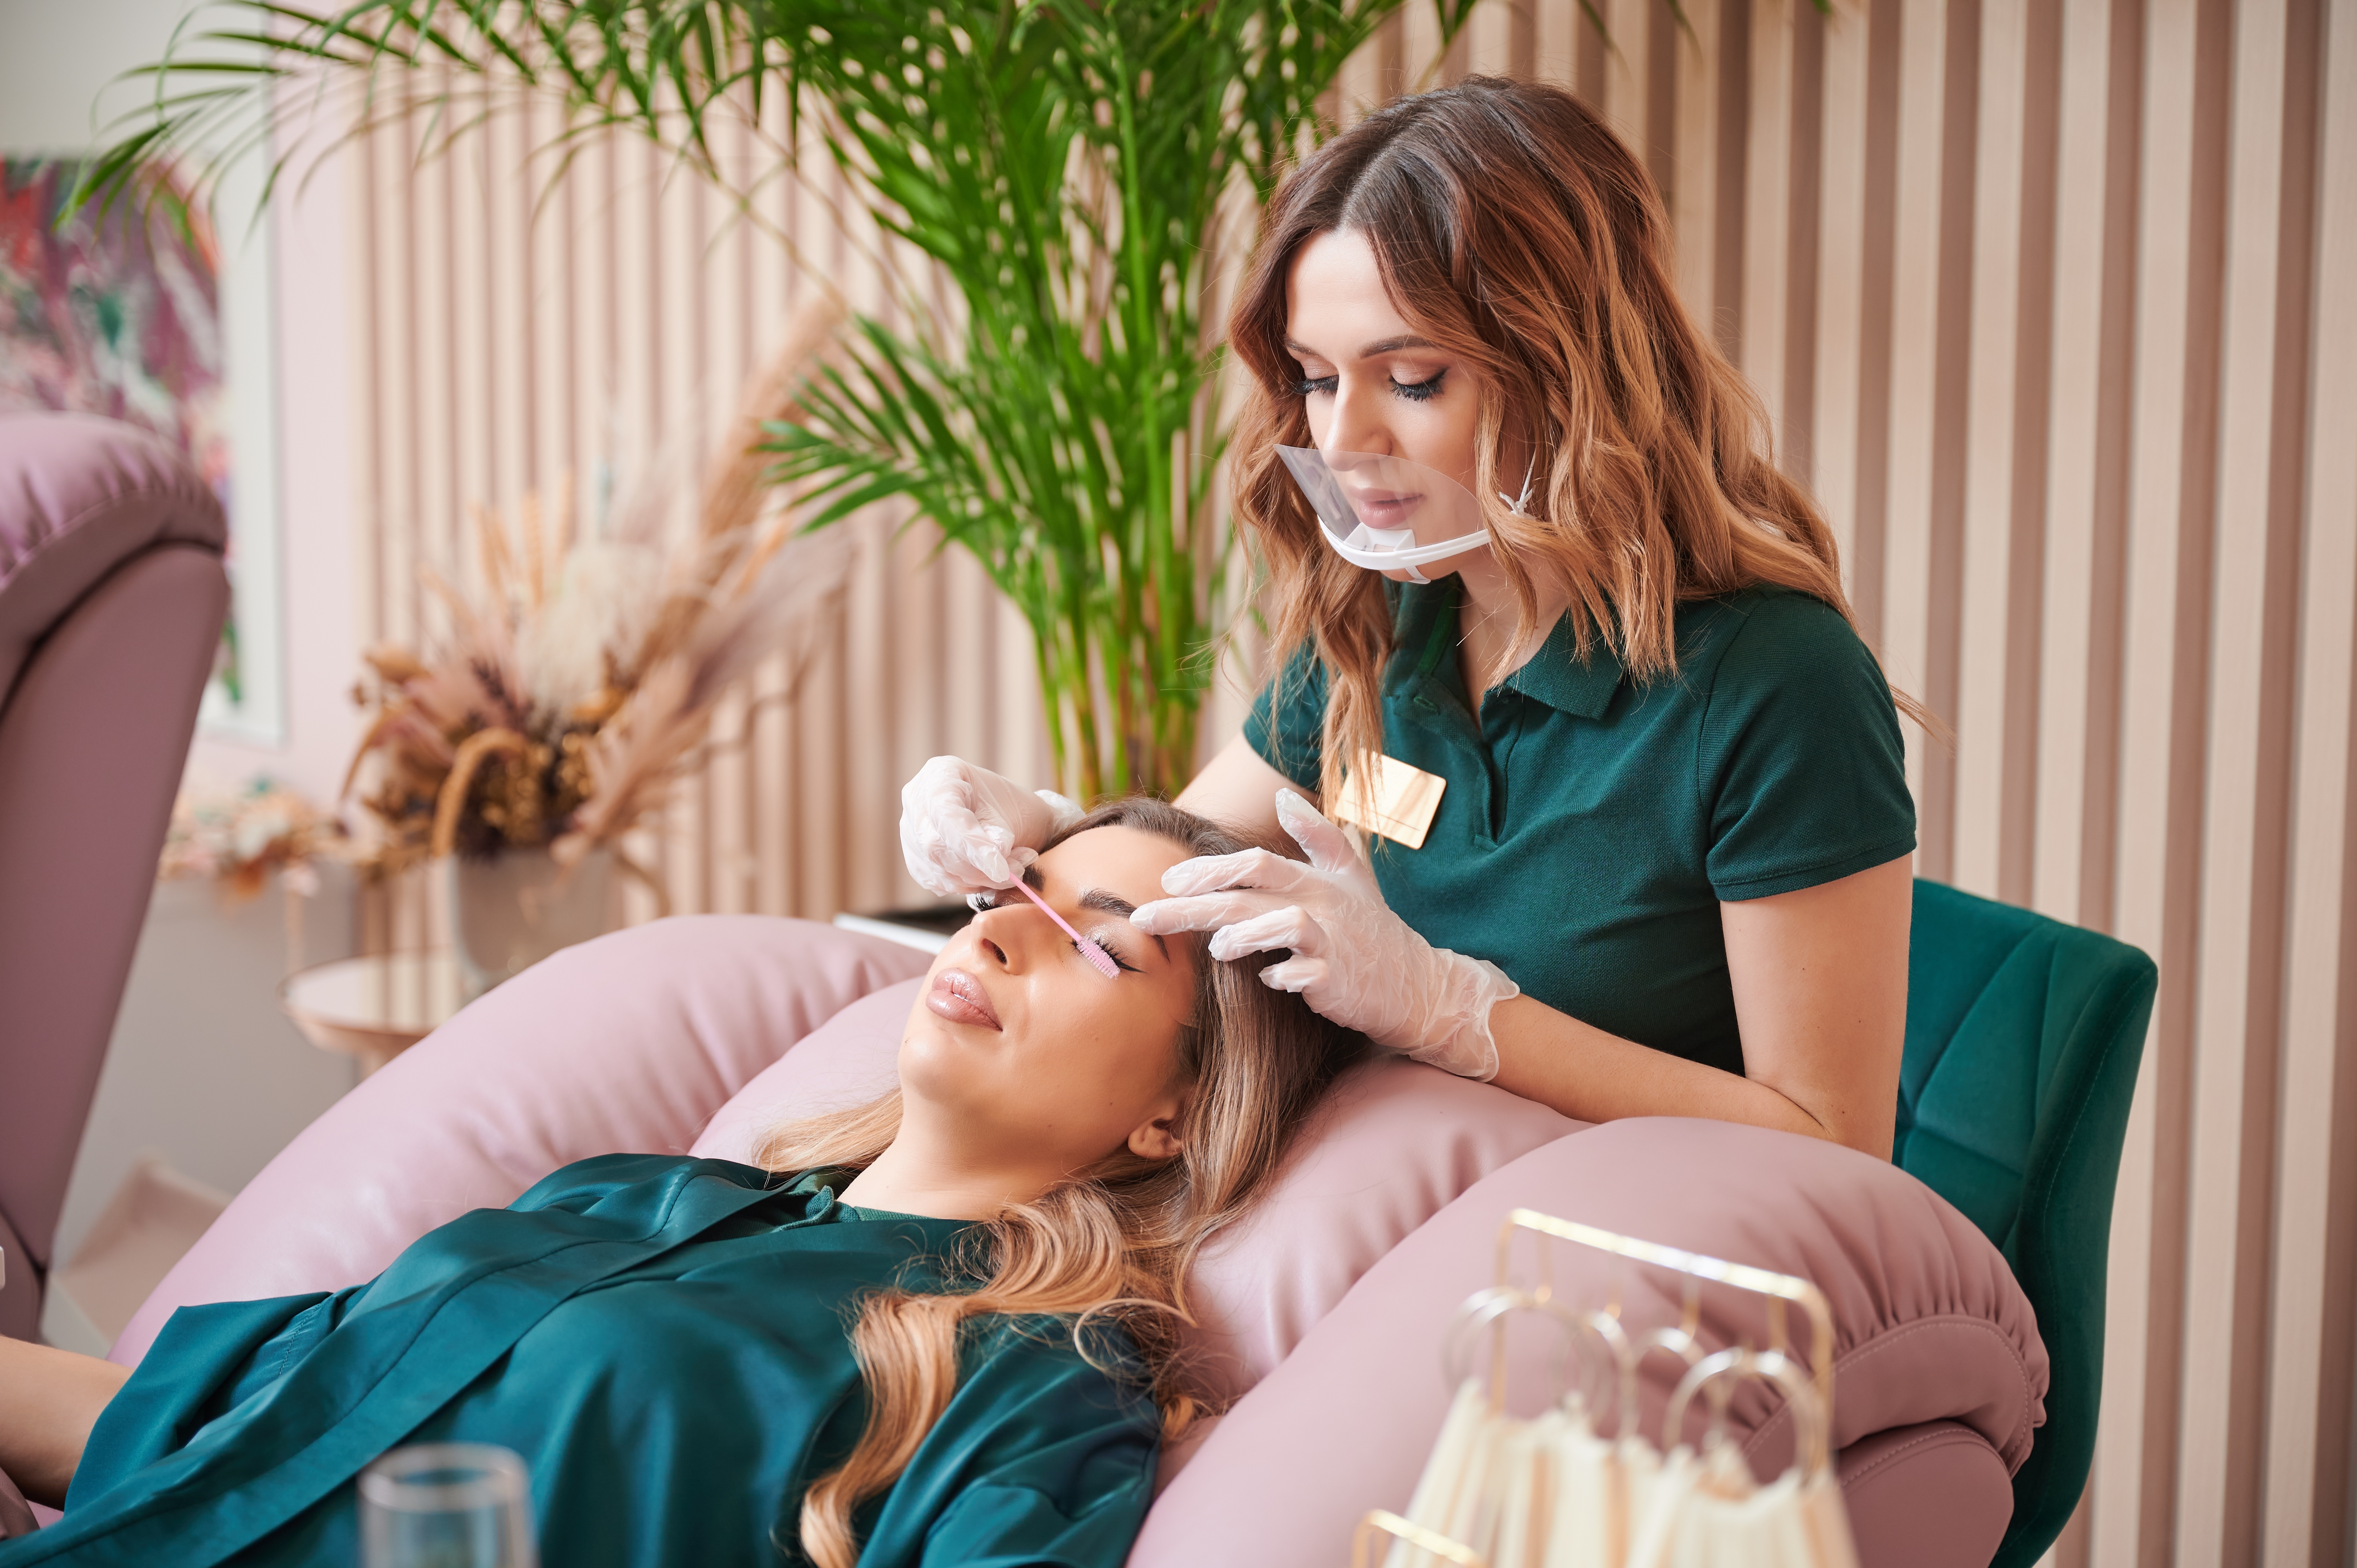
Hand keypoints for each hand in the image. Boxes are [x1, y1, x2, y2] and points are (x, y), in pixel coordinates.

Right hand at [898, 756, 1083, 898]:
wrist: (1006, 817)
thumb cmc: (1007, 805)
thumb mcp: (1010, 811)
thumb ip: (999, 833)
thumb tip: (996, 856)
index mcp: (939, 775)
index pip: (944, 813)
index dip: (971, 844)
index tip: (1000, 869)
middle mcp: (916, 801)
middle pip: (935, 845)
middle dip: (978, 868)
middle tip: (1016, 871)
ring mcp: (910, 831)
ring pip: (936, 868)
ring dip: (979, 880)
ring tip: (1014, 870)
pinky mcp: (916, 859)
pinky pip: (937, 882)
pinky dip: (967, 886)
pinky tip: (990, 876)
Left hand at [1129, 790, 1517, 1078]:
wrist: (1419, 984)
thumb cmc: (1374, 929)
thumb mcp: (1352, 872)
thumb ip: (1316, 834)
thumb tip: (1280, 800)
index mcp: (1314, 881)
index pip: (1255, 863)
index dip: (1208, 869)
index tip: (1167, 880)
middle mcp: (1319, 906)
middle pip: (1247, 895)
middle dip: (1189, 905)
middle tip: (1144, 918)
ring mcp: (1331, 942)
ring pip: (1281, 926)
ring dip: (1243, 935)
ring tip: (1216, 947)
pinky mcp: (1339, 979)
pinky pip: (1306, 973)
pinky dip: (1284, 975)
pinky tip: (1270, 980)